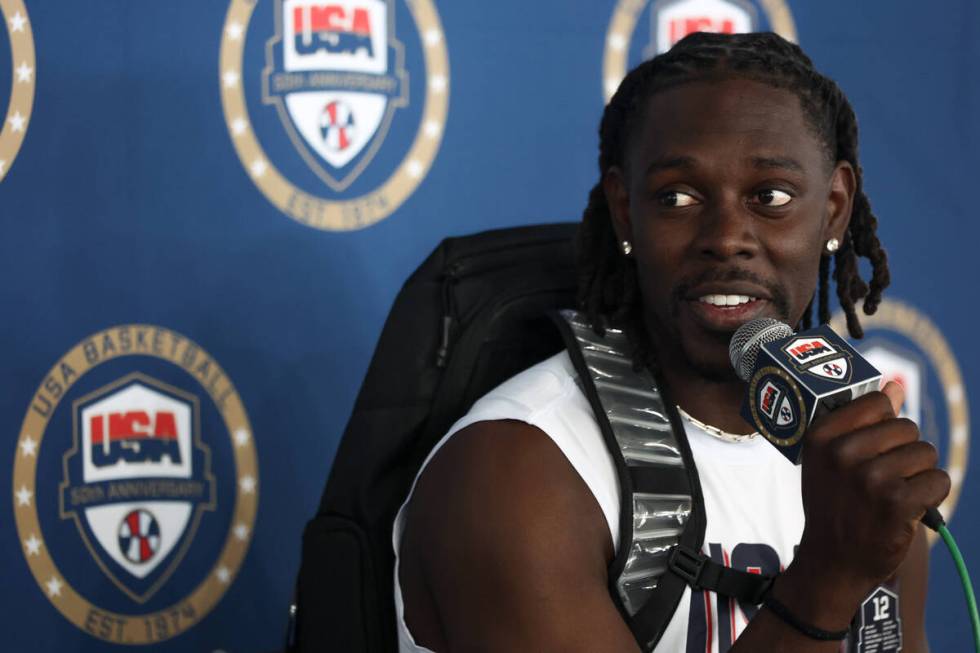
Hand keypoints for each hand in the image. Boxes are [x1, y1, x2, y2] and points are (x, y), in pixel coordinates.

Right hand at [782, 382, 949, 626]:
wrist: (833, 561)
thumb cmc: (835, 504)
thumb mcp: (832, 459)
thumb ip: (862, 421)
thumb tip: (895, 385)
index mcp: (822, 435)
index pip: (878, 402)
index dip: (884, 426)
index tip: (870, 450)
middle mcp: (842, 453)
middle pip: (907, 427)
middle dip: (904, 452)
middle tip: (881, 480)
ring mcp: (869, 477)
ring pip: (925, 453)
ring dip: (918, 475)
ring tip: (892, 495)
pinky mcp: (897, 502)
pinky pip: (939, 480)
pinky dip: (931, 495)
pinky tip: (908, 509)